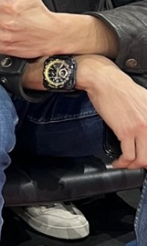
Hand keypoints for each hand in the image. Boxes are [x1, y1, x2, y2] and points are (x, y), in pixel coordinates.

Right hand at [75, 55, 146, 169]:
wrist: (104, 81)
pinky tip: (117, 162)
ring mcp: (141, 129)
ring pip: (142, 159)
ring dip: (133, 166)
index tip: (143, 157)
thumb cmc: (121, 88)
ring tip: (126, 165)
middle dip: (143, 163)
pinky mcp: (125, 132)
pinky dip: (122, 163)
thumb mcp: (145, 99)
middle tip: (136, 163)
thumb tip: (145, 128)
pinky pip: (128, 155)